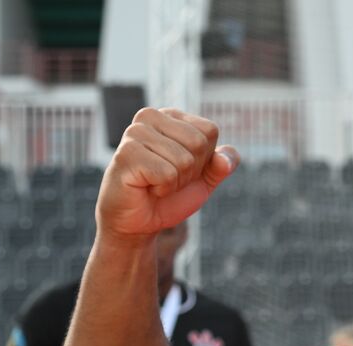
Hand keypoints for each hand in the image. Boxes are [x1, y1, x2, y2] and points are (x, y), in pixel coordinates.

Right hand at [96, 107, 239, 238]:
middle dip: (190, 171)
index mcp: (171, 116)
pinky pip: (167, 174)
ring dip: (176, 182)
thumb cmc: (169, 196)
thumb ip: (222, 165)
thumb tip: (226, 158)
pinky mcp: (127, 152)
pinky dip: (163, 188)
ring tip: (155, 183)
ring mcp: (136, 132)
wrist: (139, 221)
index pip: (209, 130)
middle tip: (167, 178)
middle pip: (198, 143)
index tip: (182, 168)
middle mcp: (150, 117)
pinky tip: (147, 187)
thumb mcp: (204, 180)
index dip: (204, 159)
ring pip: (184, 160)